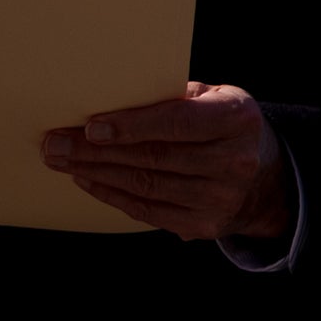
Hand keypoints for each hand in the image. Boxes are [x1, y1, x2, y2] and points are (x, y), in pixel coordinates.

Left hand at [41, 83, 290, 245]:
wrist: (265, 179)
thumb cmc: (224, 125)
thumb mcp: (215, 98)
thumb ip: (174, 96)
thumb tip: (112, 95)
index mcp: (238, 119)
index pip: (179, 123)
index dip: (133, 125)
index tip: (91, 127)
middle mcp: (235, 161)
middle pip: (155, 157)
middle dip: (97, 151)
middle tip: (55, 143)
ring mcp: (221, 198)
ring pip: (146, 185)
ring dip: (96, 172)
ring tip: (61, 159)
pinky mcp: (204, 225)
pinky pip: (148, 211)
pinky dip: (112, 194)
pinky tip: (87, 179)